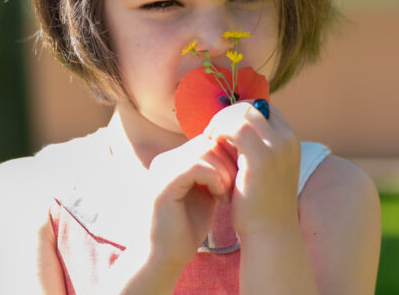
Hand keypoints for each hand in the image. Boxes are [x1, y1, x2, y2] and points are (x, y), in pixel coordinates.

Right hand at [142, 135, 237, 268]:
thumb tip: (236, 153)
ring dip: (224, 172)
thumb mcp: (206, 192)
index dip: (227, 155)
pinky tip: (219, 196)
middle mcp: (165, 161)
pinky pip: (196, 167)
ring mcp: (161, 171)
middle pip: (207, 142)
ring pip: (204, 151)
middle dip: (228, 162)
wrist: (164, 257)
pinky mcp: (162, 186)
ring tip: (226, 194)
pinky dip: (215, 179)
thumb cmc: (188, 227)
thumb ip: (214, 172)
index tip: (237, 179)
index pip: (207, 140)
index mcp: (173, 160)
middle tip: (234, 187)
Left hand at [203, 102, 300, 241]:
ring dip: (220, 122)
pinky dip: (219, 132)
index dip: (239, 114)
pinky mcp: (260, 159)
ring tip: (209, 139)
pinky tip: (209, 145)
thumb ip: (252, 146)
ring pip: (241, 114)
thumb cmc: (260, 203)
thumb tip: (227, 126)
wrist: (270, 232)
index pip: (262, 108)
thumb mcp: (262, 167)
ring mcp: (276, 147)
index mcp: (289, 139)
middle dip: (227, 115)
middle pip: (251, 107)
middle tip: (211, 132)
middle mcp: (286, 139)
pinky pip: (234, 129)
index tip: (222, 130)